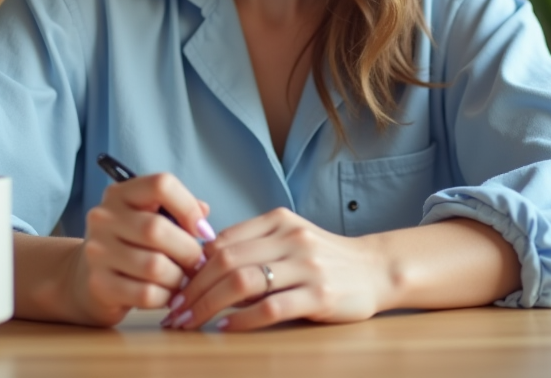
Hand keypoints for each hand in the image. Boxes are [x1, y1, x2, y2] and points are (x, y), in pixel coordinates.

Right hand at [69, 172, 211, 325]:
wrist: (86, 279)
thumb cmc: (130, 245)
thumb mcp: (150, 219)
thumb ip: (178, 211)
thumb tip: (203, 213)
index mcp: (120, 194)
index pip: (161, 185)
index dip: (189, 207)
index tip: (201, 230)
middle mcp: (104, 217)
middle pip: (158, 229)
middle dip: (189, 251)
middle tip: (197, 263)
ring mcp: (98, 251)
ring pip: (155, 265)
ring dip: (179, 277)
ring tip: (182, 280)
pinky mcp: (99, 284)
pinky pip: (146, 293)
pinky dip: (165, 297)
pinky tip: (166, 294)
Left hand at [162, 207, 388, 331]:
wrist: (377, 269)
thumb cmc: (325, 259)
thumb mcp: (289, 240)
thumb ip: (252, 246)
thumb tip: (201, 266)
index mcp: (278, 221)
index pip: (222, 240)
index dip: (191, 266)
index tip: (173, 288)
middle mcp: (290, 238)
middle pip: (226, 261)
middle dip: (193, 289)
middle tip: (174, 311)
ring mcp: (306, 266)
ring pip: (243, 282)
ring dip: (209, 305)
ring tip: (191, 322)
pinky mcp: (319, 294)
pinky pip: (271, 307)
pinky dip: (242, 320)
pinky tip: (225, 328)